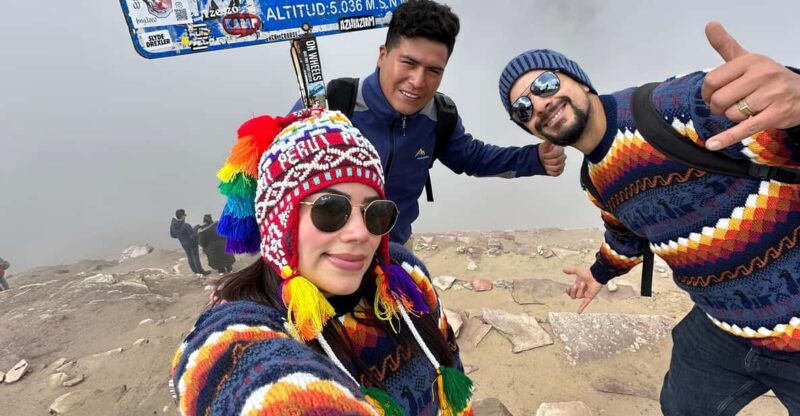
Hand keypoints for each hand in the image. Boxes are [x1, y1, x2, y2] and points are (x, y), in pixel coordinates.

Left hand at [539, 141, 565, 175]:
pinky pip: (556, 173)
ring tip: (544, 164)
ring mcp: (562, 164)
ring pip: (556, 168)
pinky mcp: (560, 171)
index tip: (543, 155)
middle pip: (557, 161)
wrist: (540, 158)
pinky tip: (546, 168)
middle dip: (547, 161)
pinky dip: (549, 171)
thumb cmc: (542, 151)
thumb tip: (552, 138)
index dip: (549, 155)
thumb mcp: (544, 145)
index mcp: (560, 149)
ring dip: (548, 167)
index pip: (558, 153)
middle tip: (543, 160)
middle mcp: (563, 157)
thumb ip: (548, 141)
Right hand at [563, 267, 603, 313]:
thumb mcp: (577, 271)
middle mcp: (581, 291)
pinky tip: (578, 312)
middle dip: (574, 290)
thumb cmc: (588, 273)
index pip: (570, 292)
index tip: (567, 288)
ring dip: (580, 289)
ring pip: (579, 296)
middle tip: (577, 284)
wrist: (596, 275)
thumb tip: (563, 269)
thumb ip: (570, 270)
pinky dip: (581, 308)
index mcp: (578, 286)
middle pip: (573, 296)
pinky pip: (585, 303)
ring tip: (585, 284)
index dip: (568, 291)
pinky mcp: (590, 296)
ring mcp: (585, 294)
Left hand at [701, 21, 799, 149]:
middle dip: (717, 108)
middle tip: (726, 106)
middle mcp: (762, 75)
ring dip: (732, 117)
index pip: (712, 80)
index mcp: (751, 61)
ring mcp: (771, 95)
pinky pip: (744, 128)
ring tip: (745, 111)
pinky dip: (727, 138)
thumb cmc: (768, 78)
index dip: (707, 93)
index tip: (712, 95)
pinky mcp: (775, 114)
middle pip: (720, 99)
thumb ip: (726, 45)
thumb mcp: (748, 59)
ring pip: (732, 114)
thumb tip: (710, 24)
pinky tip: (713, 144)